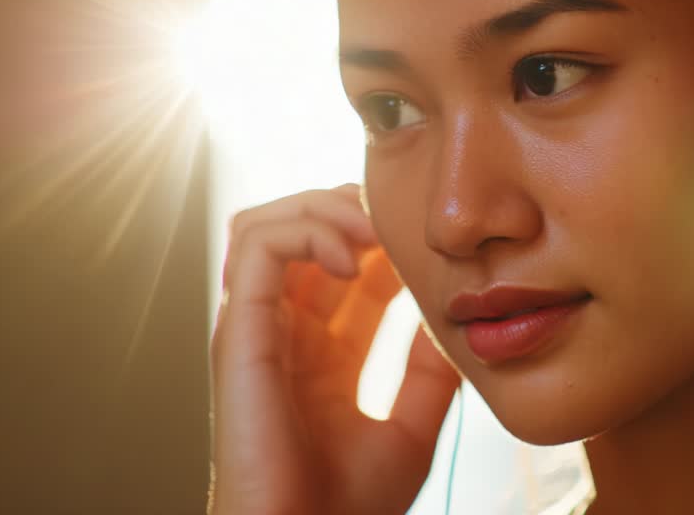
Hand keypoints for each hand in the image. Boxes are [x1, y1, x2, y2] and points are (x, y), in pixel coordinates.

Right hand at [208, 184, 461, 514]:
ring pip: (269, 223)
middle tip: (400, 223)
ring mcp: (258, 328)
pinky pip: (257, 243)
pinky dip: (304, 228)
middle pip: (302, 232)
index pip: (343, 264)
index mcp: (322, 353)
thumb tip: (454, 318)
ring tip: (372, 231)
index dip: (381, 237)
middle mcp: (284, 333)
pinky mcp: (239, 330)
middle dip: (353, 209)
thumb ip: (430, 370)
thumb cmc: (349, 508)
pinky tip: (352, 255)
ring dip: (323, 208)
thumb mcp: (413, 426)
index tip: (425, 244)